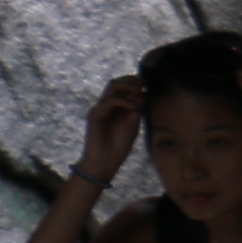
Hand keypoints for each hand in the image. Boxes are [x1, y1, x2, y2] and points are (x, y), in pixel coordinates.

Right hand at [74, 75, 144, 189]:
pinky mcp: (95, 114)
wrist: (106, 161)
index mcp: (117, 106)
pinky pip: (108, 101)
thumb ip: (137, 109)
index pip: (123, 86)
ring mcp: (100, 108)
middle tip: (142, 86)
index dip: (134, 82)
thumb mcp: (133, 123)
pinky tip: (133, 107)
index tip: (147, 86)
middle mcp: (107, 104)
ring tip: (139, 93)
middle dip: (131, 81)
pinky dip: (122, 101)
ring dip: (127, 87)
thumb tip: (143, 93)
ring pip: (111, 87)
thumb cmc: (120, 145)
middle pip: (116, 82)